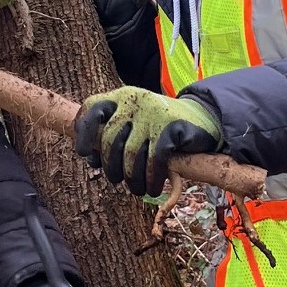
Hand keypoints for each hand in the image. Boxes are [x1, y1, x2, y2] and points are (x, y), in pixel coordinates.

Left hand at [75, 86, 221, 197]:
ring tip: (137, 189)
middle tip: (116, 180)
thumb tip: (91, 158)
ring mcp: (153, 112)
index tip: (85, 155)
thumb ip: (113, 133)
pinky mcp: (171, 127)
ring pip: (130, 154)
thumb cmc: (160, 127)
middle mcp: (134, 100)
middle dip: (111, 166)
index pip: (92, 109)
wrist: (203, 119)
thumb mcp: (134, 122)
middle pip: (109, 140)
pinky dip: (152, 179)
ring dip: (132, 178)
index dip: (83, 133)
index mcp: (120, 97)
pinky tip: (154, 188)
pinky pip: (153, 160)